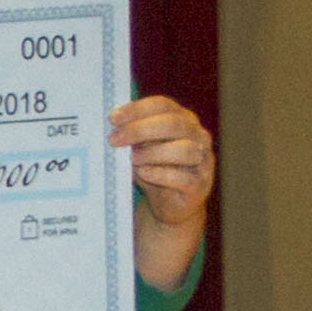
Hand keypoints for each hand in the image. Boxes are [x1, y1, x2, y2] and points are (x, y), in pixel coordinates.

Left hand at [108, 90, 214, 287]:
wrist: (170, 205)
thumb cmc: (152, 170)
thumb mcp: (139, 149)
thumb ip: (131, 136)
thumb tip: (108, 128)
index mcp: (183, 120)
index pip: (163, 105)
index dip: (137, 109)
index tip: (113, 118)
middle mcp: (198, 137)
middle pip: (174, 124)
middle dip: (140, 129)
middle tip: (114, 139)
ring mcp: (203, 161)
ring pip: (185, 150)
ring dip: (153, 153)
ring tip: (132, 159)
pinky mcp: (200, 185)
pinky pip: (183, 177)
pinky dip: (160, 174)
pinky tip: (143, 173)